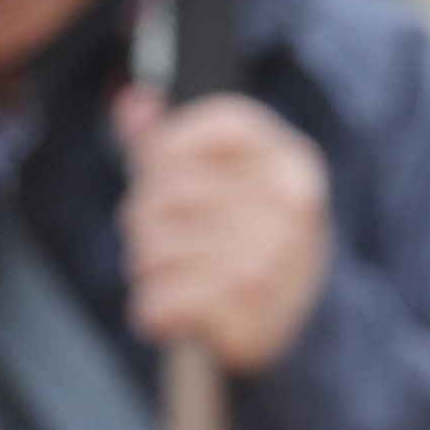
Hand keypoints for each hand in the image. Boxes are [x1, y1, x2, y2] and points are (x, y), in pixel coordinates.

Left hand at [111, 86, 332, 374]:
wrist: (298, 326)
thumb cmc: (244, 241)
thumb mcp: (225, 182)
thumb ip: (170, 142)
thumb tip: (132, 103)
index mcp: (288, 161)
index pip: (197, 132)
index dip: (162, 154)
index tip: (162, 173)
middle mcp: (286, 205)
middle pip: (164, 193)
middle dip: (145, 220)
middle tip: (164, 238)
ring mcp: (270, 261)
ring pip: (153, 251)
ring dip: (148, 269)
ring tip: (178, 275)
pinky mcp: (247, 316)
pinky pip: (158, 302)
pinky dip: (154, 311)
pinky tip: (179, 310)